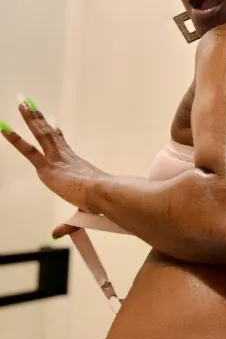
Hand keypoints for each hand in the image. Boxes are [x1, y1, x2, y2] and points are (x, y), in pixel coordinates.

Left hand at [0, 98, 105, 213]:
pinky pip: (27, 150)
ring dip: (30, 118)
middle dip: (39, 119)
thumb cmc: (100, 203)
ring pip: (41, 134)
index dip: (57, 133)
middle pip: (50, 133)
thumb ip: (68, 224)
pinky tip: (3, 128)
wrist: (102, 195)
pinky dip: (14, 138)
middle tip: (30, 104)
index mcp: (76, 165)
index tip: (53, 123)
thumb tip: (56, 234)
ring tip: (21, 103)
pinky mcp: (47, 166)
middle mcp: (65, 157)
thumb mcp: (81, 214)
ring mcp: (56, 159)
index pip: (63, 145)